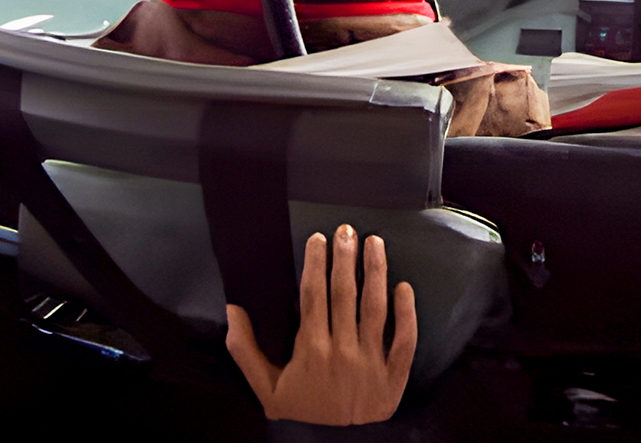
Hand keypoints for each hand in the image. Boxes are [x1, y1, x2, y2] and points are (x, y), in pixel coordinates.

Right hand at [226, 224, 416, 424]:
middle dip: (344, 258)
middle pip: (344, 295)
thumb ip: (245, 349)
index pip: (313, 296)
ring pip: (375, 309)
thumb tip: (234, 308)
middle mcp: (342, 353)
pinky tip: (403, 285)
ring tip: (374, 243)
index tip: (318, 238)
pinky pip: (405, 340)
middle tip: (346, 230)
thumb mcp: (265, 387)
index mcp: (310, 351)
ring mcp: (371, 364)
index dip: (315, 264)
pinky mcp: (394, 377)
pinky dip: (406, 313)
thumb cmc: (300, 410)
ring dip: (375, 271)